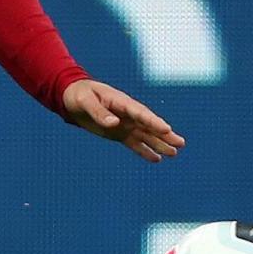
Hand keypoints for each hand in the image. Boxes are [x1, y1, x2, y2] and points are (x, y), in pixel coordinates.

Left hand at [62, 79, 184, 162]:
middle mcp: (127, 114)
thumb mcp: (85, 101)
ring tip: (175, 152)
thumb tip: (114, 124)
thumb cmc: (79, 95)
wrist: (71, 98)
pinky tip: (157, 159)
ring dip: (159, 143)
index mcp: (121, 102)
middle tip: (180, 143)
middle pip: (148, 125)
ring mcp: (125, 124)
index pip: (140, 112)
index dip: (153, 121)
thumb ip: (99, 112)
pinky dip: (144, 151)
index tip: (166, 129)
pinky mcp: (119, 133)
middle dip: (164, 134)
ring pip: (145, 135)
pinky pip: (134, 143)